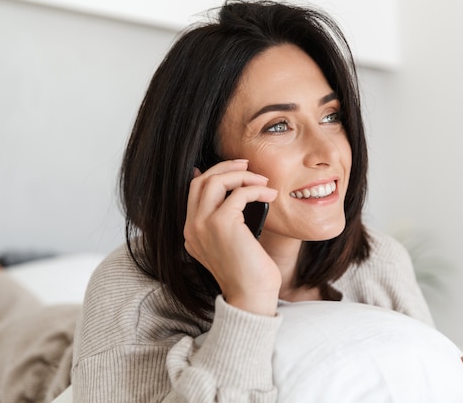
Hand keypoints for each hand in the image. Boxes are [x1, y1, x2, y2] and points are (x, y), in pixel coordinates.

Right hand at [184, 159, 279, 315]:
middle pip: (202, 180)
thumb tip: (236, 193)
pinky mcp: (221, 224)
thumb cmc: (248, 272)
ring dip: (242, 175)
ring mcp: (203, 225)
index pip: (195, 190)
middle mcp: (192, 227)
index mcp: (192, 232)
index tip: (236, 169)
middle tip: (248, 166)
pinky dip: (256, 189)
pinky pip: (239, 193)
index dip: (214, 173)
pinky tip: (270, 195)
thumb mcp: (231, 243)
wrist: (251, 296)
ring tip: (262, 181)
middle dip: (226, 167)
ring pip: (216, 181)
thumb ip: (227, 221)